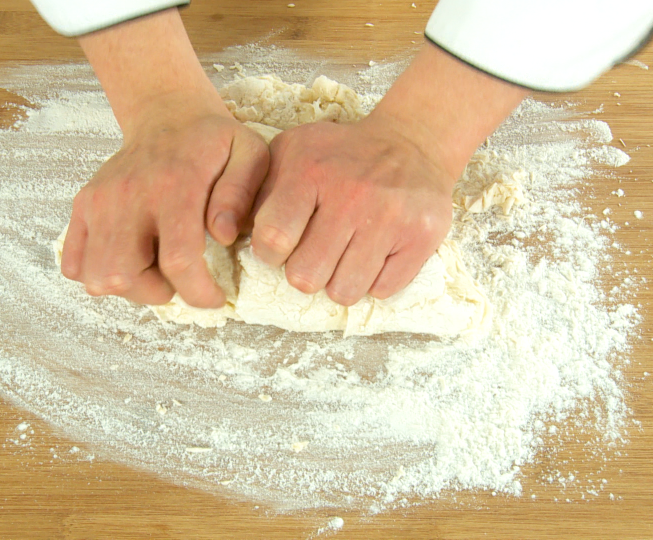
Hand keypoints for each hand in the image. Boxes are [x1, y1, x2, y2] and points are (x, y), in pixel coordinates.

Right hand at [61, 106, 268, 307]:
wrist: (168, 115)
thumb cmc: (214, 142)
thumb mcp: (249, 154)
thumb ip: (241, 193)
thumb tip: (224, 234)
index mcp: (175, 185)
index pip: (177, 259)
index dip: (198, 292)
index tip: (216, 297)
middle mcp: (129, 194)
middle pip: (123, 275)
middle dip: (157, 293)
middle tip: (181, 279)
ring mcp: (99, 200)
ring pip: (96, 276)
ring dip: (129, 287)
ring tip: (156, 270)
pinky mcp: (83, 205)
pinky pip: (73, 262)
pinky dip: (98, 273)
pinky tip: (131, 259)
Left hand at [252, 42, 527, 305]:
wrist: (411, 143)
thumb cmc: (339, 155)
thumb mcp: (291, 153)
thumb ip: (257, 189)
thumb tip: (231, 233)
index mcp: (310, 171)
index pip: (272, 239)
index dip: (269, 252)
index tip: (281, 243)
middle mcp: (351, 195)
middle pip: (305, 277)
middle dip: (304, 271)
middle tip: (316, 251)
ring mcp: (390, 218)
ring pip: (344, 292)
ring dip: (339, 281)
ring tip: (345, 254)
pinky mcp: (421, 237)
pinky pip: (382, 290)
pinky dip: (374, 280)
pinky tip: (374, 252)